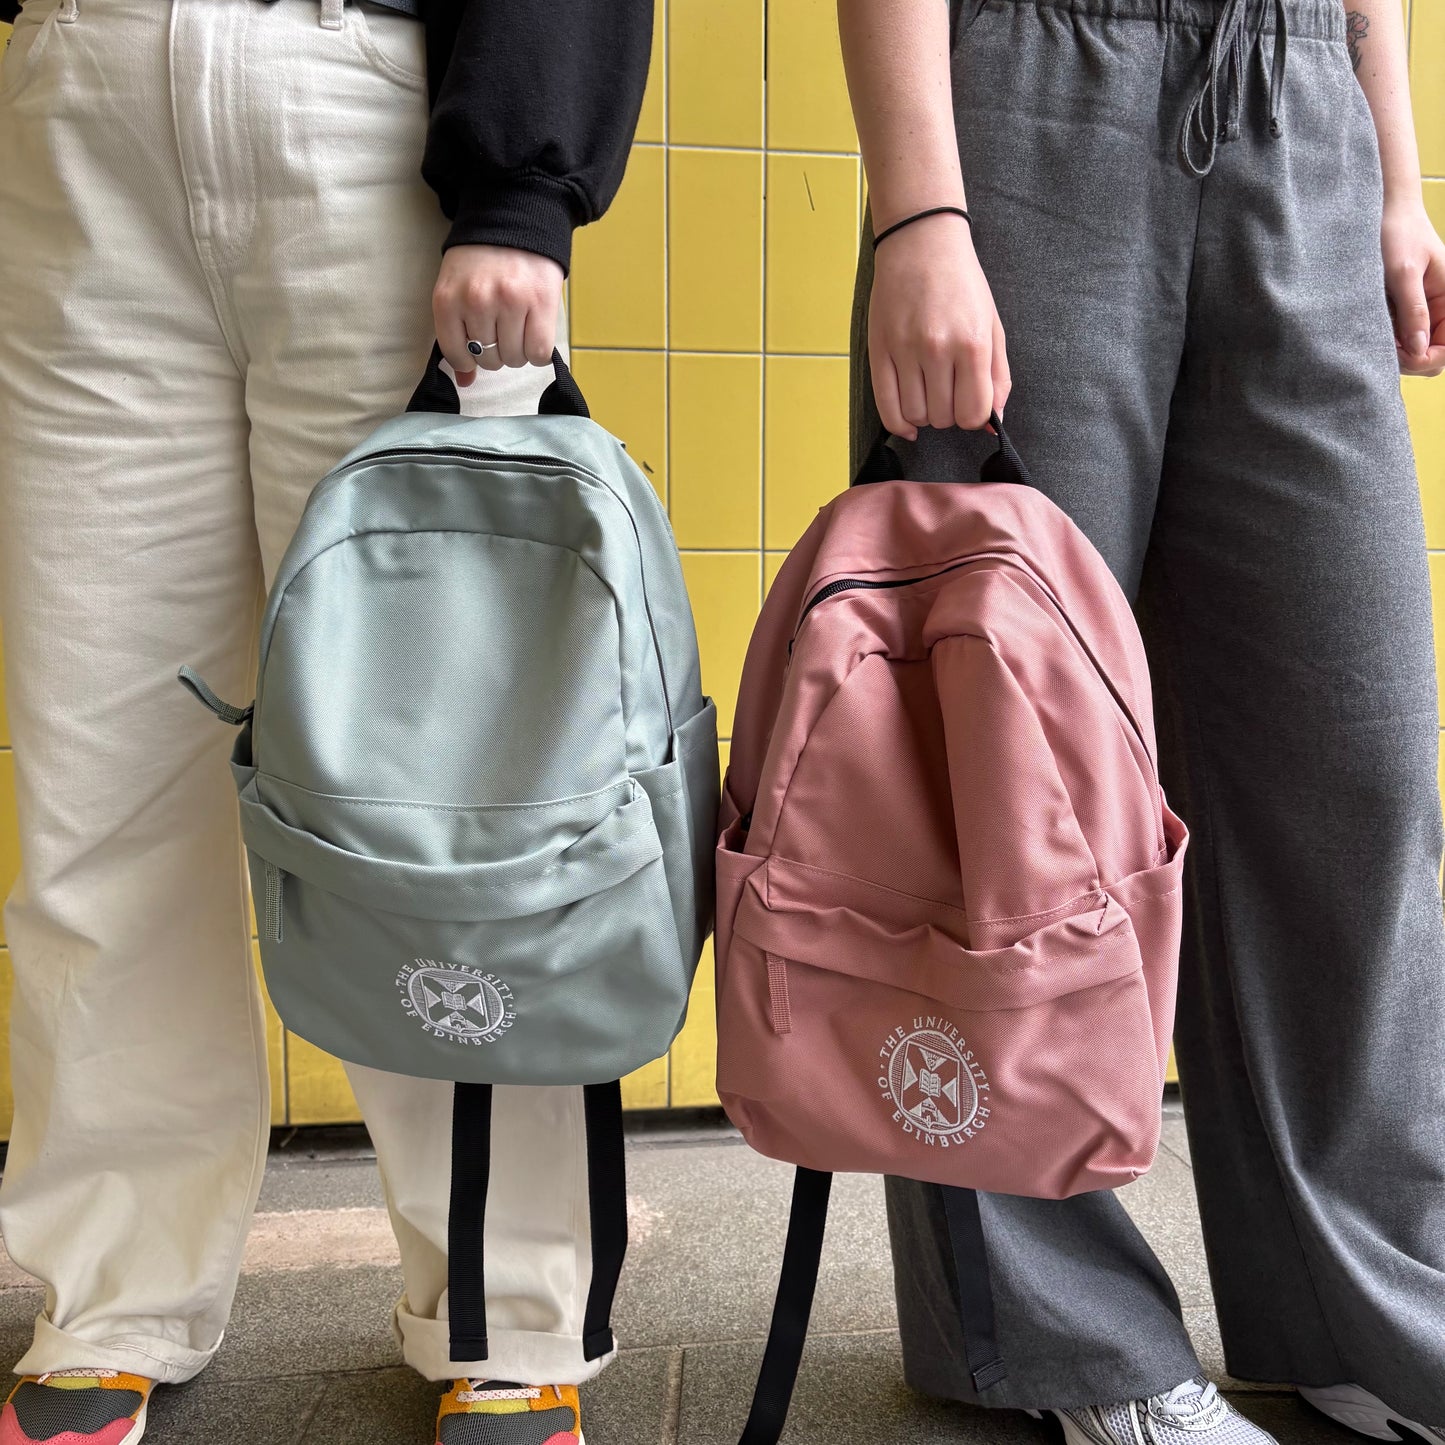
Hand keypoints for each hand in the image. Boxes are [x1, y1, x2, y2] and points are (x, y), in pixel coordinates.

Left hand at [433, 244, 565, 386]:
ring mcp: (510, 302)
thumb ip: (456, 334)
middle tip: (501, 327)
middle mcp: (476, 302)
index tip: (477, 346)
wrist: (514, 219)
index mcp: (448, 299)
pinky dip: (537, 352)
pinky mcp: (540, 303)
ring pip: (514, 359)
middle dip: (495, 351)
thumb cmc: (481, 260)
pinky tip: (534, 333)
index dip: (469, 359)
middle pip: (488, 360)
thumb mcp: (456, 289)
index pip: (457, 356)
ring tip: (518, 326)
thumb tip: (464, 382)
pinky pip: (538, 352)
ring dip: (517, 351)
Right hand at [868, 212, 1009, 440]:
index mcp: (972, 344)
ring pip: (915, 415)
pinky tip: (908, 422)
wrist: (921, 244)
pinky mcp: (879, 351)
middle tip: (949, 390)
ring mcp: (905, 351)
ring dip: (925, 414)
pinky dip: (899, 424)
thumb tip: (991, 423)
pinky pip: (887, 408)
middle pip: (944, 418)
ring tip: (929, 392)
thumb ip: (997, 376)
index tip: (971, 403)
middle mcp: (937, 350)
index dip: (974, 416)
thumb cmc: (962, 285)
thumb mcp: (992, 325)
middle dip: (949, 413)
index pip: (973, 413)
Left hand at [1381, 194, 1444, 376]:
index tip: (1398, 354)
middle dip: (1407, 359)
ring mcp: (1416, 313)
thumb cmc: (1397, 233)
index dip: (1424, 359)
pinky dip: (1382, 340)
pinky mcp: (1397, 311)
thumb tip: (1418, 350)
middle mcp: (1436, 309)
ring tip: (1372, 333)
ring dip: (1392, 351)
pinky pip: (1393, 338)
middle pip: (1428, 356)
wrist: (1380, 211)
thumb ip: (1413, 310)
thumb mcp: (1403, 273)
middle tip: (1380, 345)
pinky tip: (1368, 328)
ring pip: (1409, 351)